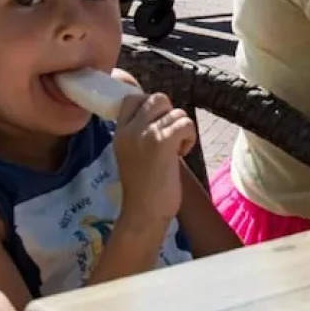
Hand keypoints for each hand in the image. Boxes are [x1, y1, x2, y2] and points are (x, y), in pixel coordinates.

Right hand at [113, 92, 195, 224]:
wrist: (144, 212)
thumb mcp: (133, 153)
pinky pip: (185, 123)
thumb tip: (163, 115)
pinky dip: (189, 137)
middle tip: (170, 137)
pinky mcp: (162, 142)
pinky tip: (181, 154)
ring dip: (182, 129)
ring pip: (176, 111)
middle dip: (170, 114)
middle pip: (157, 98)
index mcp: (120, 132)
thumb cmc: (144, 188)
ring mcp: (145, 134)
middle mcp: (130, 130)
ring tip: (176, 150)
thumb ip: (141, 133)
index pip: (132, 98)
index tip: (158, 124)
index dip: (150, 105)